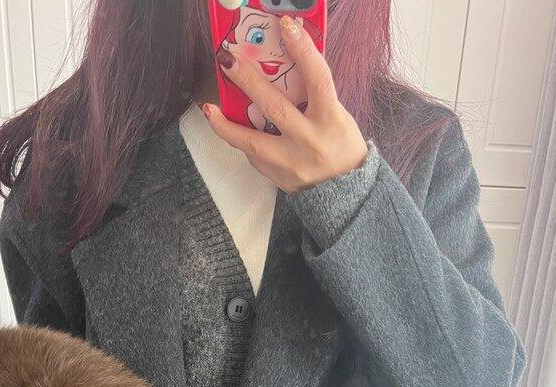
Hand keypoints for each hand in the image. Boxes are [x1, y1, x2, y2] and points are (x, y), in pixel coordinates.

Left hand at [204, 14, 367, 192]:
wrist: (346, 190)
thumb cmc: (341, 144)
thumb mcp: (337, 115)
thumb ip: (313, 94)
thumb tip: (286, 64)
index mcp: (331, 120)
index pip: (318, 79)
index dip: (303, 51)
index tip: (286, 26)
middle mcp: (311, 141)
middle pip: (275, 107)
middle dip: (248, 81)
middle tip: (227, 59)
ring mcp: (294, 163)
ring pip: (253, 142)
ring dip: (227, 125)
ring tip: (209, 109)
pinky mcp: (281, 178)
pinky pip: (256, 157)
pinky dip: (244, 142)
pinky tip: (233, 131)